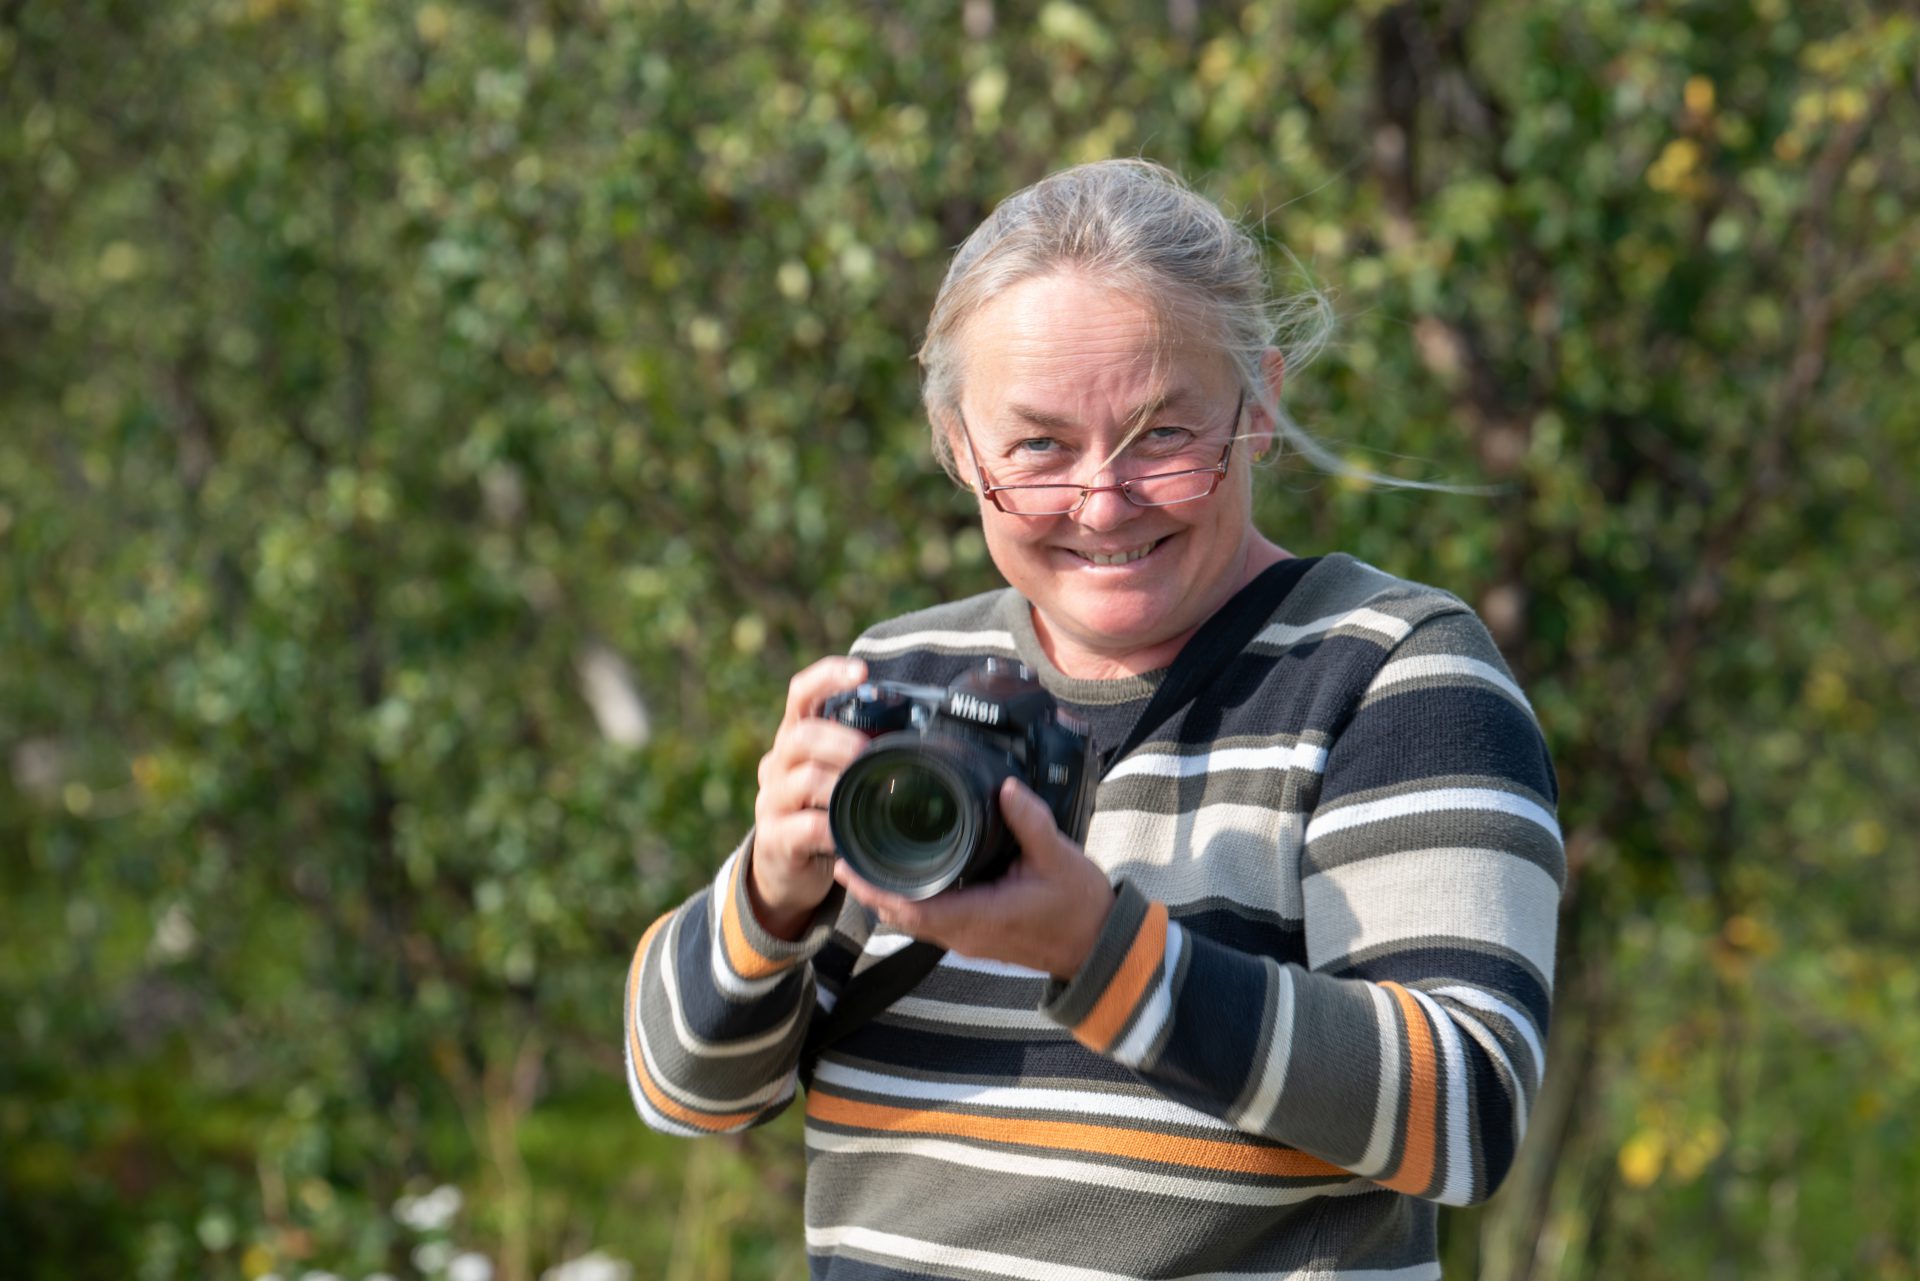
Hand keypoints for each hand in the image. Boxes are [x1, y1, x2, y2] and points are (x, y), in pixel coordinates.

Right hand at [748, 655, 869, 939]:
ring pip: (804, 779)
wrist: (785, 864)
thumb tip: (923, 733)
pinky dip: (833, 829)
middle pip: (800, 735)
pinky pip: (805, 828)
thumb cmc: (822, 809)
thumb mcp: (836, 774)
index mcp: (796, 737)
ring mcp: (772, 800)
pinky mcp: (774, 837)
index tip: (862, 671)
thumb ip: (862, 752)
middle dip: (841, 741)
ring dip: (842, 785)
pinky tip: (850, 835)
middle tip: (870, 754)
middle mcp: (778, 762)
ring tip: (867, 794)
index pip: (801, 693)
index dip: (828, 676)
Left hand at [835, 777, 1114, 979]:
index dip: (873, 887)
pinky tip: (905, 875)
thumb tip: (1005, 787)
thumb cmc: (1080, 907)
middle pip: (900, 914)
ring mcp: (968, 938)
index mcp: (978, 916)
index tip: (846, 862)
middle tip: (842, 851)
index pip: (910, 907)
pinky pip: (931, 919)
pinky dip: (909, 899)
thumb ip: (1030, 821)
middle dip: (869, 887)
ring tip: (861, 861)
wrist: (1100, 946)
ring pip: (913, 919)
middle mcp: (964, 934)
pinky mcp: (976, 934)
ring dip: (886, 893)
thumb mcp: (1058, 857)